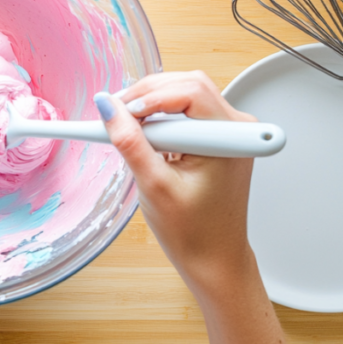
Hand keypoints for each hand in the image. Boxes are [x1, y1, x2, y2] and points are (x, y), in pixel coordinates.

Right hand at [94, 71, 257, 293]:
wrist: (214, 259)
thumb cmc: (193, 232)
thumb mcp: (153, 185)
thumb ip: (129, 142)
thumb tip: (107, 107)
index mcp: (228, 138)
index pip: (188, 91)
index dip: (149, 96)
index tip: (118, 112)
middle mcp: (235, 127)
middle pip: (187, 84)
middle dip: (147, 95)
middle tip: (116, 116)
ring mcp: (228, 132)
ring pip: (185, 94)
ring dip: (152, 105)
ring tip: (127, 129)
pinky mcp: (217, 138)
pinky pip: (187, 112)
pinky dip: (161, 118)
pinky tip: (145, 137)